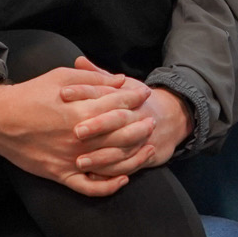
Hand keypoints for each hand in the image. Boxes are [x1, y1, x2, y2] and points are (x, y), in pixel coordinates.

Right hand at [0, 62, 147, 196]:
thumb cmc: (30, 94)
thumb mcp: (60, 77)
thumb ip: (93, 79)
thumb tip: (121, 81)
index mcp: (81, 111)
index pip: (119, 104)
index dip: (135, 97)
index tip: (144, 94)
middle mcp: (80, 137)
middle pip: (123, 134)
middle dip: (141, 126)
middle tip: (151, 120)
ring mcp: (71, 158)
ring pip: (113, 162)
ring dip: (135, 156)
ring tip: (147, 148)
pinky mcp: (61, 174)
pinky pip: (90, 186)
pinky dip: (109, 186)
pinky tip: (123, 178)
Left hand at [64, 60, 191, 177]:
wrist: (174, 118)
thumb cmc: (139, 102)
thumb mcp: (123, 86)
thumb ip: (99, 77)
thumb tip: (79, 60)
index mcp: (127, 98)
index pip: (104, 92)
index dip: (84, 92)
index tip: (64, 94)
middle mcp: (135, 117)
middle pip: (117, 120)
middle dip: (98, 126)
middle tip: (76, 131)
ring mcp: (141, 139)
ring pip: (123, 149)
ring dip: (102, 157)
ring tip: (79, 161)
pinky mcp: (145, 156)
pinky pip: (129, 167)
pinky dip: (113, 174)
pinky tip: (94, 175)